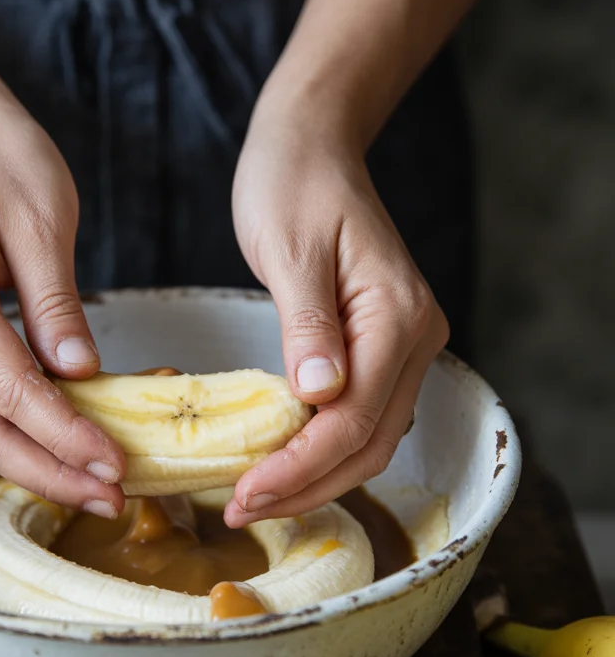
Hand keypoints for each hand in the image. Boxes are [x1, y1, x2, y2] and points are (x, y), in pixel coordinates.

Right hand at [0, 80, 125, 516]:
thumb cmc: (3, 167)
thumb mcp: (44, 219)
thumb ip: (57, 302)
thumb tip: (80, 374)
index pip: (6, 385)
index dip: (62, 433)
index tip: (115, 461)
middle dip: (49, 472)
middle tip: (113, 497)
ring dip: (37, 468)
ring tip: (99, 489)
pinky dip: (25, 442)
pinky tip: (69, 457)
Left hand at [225, 96, 448, 527]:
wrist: (310, 147)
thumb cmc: (293, 187)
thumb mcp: (290, 251)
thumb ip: (307, 326)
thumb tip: (320, 397)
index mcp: (398, 318)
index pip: (354, 418)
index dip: (301, 465)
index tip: (247, 493)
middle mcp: (414, 340)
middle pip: (369, 444)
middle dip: (306, 485)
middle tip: (242, 508)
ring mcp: (401, 348)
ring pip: (367, 440)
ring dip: (313, 477)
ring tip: (255, 498)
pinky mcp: (377, 351)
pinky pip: (357, 418)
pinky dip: (319, 450)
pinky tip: (279, 463)